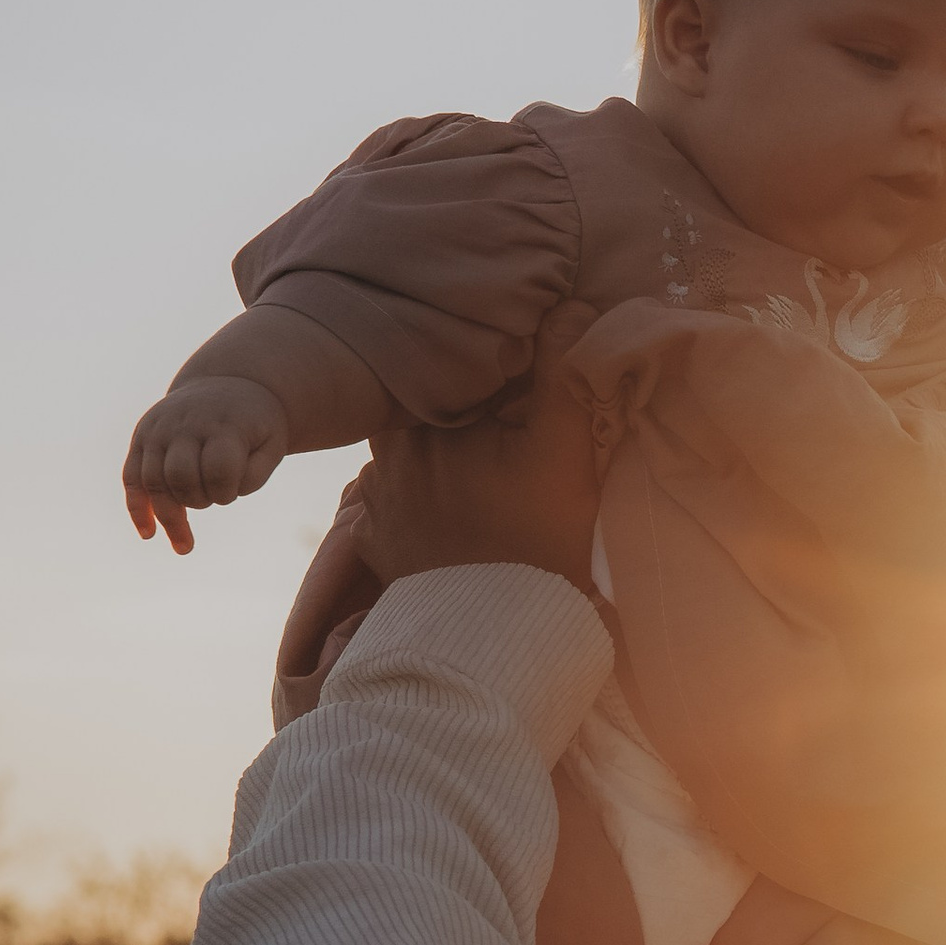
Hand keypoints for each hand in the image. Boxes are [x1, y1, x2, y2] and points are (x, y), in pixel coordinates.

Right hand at [125, 376, 291, 551]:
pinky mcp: (142, 438)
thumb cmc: (254, 424)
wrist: (227, 384)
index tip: (234, 490)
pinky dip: (137, 507)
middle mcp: (184, 424)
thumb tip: (221, 495)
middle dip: (198, 501)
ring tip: (185, 545)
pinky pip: (131, 477)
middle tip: (214, 500)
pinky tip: (149, 534)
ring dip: (168, 516)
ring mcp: (158, 430)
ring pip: (152, 481)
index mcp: (221, 424)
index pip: (217, 469)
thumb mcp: (272, 444)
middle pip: (180, 477)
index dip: (227, 491)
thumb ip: (255, 474)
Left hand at [353, 305, 603, 594]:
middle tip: (505, 431)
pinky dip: (422, 502)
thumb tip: (569, 304)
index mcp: (424, 422)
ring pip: (413, 457)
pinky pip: (396, 505)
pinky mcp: (377, 545)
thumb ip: (565, 372)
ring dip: (441, 458)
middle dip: (463, 414)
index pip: (453, 371)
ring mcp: (377, 503)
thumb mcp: (563, 451)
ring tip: (483, 475)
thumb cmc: (535, 542)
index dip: (489, 373)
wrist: (494, 641)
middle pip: (431, 414)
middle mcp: (387, 456)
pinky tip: (457, 512)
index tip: (521, 387)